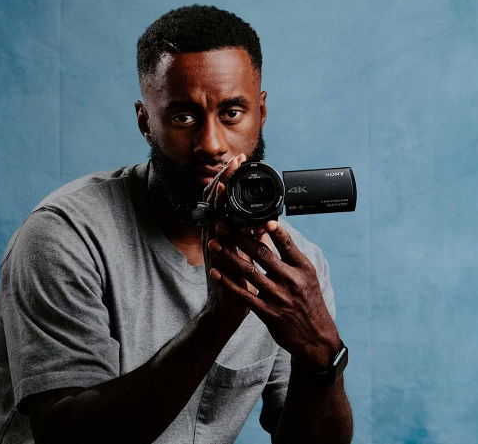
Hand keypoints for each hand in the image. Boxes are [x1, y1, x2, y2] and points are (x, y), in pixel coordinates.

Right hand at [200, 154, 253, 321]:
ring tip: (219, 183)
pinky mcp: (216, 269)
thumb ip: (252, 240)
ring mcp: (214, 254)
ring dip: (215, 203)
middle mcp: (216, 240)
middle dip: (223, 183)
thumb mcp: (246, 257)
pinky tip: (217, 224)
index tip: (237, 162)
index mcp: (225, 237)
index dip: (230, 182)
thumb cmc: (240, 286)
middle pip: (216, 205)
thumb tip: (264, 224)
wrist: (225, 314)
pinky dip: (215, 237)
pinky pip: (213, 250)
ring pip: (212, 222)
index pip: (225, 203)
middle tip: (230, 162)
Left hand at [208, 220, 340, 369]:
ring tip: (213, 244)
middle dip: (239, 238)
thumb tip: (269, 231)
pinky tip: (215, 272)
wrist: (315, 337)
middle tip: (222, 226)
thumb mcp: (307, 276)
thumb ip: (290, 255)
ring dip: (228, 256)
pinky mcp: (267, 312)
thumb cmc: (309, 302)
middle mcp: (291, 280)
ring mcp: (278, 297)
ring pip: (248, 272)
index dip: (273, 230)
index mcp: (302, 269)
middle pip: (261, 254)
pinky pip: (243, 294)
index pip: (287, 244)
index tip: (259, 219)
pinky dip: (227, 283)